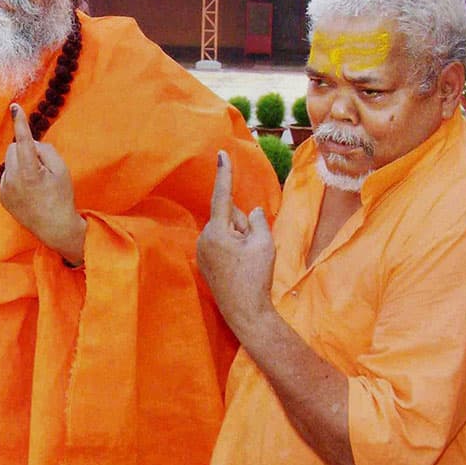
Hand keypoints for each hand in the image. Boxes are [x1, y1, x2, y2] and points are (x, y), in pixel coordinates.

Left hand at [0, 103, 84, 262]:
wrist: (54, 228)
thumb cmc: (61, 197)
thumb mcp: (61, 170)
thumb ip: (45, 151)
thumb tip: (30, 144)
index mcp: (30, 172)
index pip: (24, 141)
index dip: (20, 122)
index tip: (14, 107)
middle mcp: (13, 179)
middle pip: (14, 148)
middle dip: (26, 150)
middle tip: (42, 167)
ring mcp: (6, 189)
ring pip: (10, 161)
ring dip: (20, 163)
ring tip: (36, 182)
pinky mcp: (2, 196)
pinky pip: (7, 175)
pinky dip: (17, 176)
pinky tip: (29, 190)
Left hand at [196, 150, 275, 334]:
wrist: (244, 310)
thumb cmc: (255, 276)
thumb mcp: (264, 243)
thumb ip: (258, 221)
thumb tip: (252, 210)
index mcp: (217, 231)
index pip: (222, 196)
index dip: (224, 174)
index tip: (221, 154)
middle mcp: (204, 237)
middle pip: (229, 216)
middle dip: (243, 226)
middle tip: (252, 250)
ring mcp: (201, 249)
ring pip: (225, 230)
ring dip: (238, 238)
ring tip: (245, 261)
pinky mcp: (203, 259)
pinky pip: (220, 242)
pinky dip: (232, 247)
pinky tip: (238, 266)